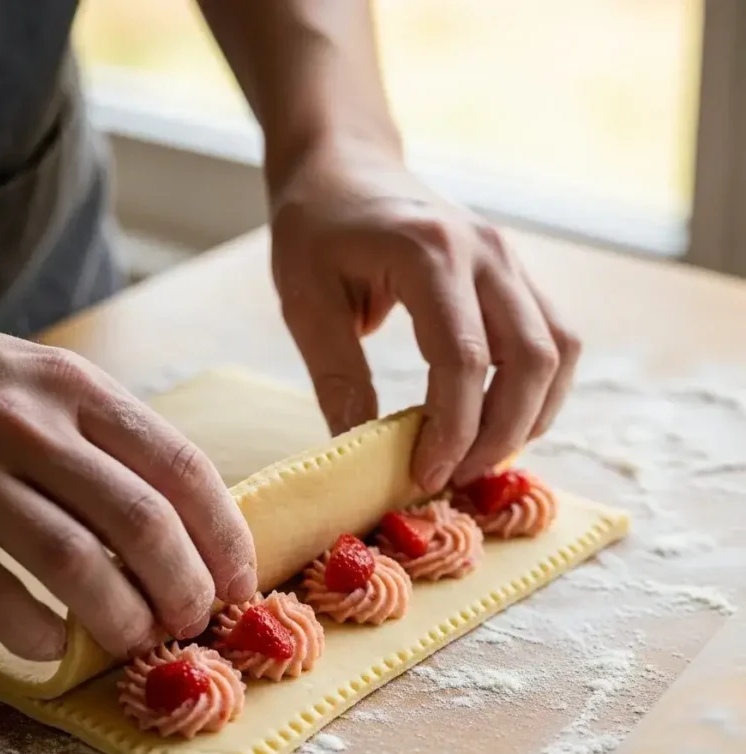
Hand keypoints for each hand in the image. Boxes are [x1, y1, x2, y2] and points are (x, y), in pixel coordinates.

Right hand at [0, 333, 255, 661]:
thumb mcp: (53, 391)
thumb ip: (117, 446)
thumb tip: (203, 536)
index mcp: (79, 389)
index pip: (182, 468)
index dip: (224, 536)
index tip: (241, 583)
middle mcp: (29, 421)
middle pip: (141, 522)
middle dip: (183, 588)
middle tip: (192, 623)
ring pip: (73, 561)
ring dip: (120, 618)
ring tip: (136, 642)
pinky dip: (33, 630)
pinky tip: (53, 645)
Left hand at [270, 142, 580, 492]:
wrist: (347, 167)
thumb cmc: (317, 229)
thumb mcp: (306, 303)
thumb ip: (339, 380)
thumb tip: (364, 457)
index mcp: (429, 252)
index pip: (463, 358)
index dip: (452, 430)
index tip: (426, 475)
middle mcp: (486, 252)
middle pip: (531, 361)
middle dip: (500, 435)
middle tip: (455, 477)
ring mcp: (511, 259)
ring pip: (557, 353)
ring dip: (530, 416)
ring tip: (480, 455)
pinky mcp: (518, 274)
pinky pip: (554, 340)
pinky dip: (538, 390)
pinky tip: (500, 419)